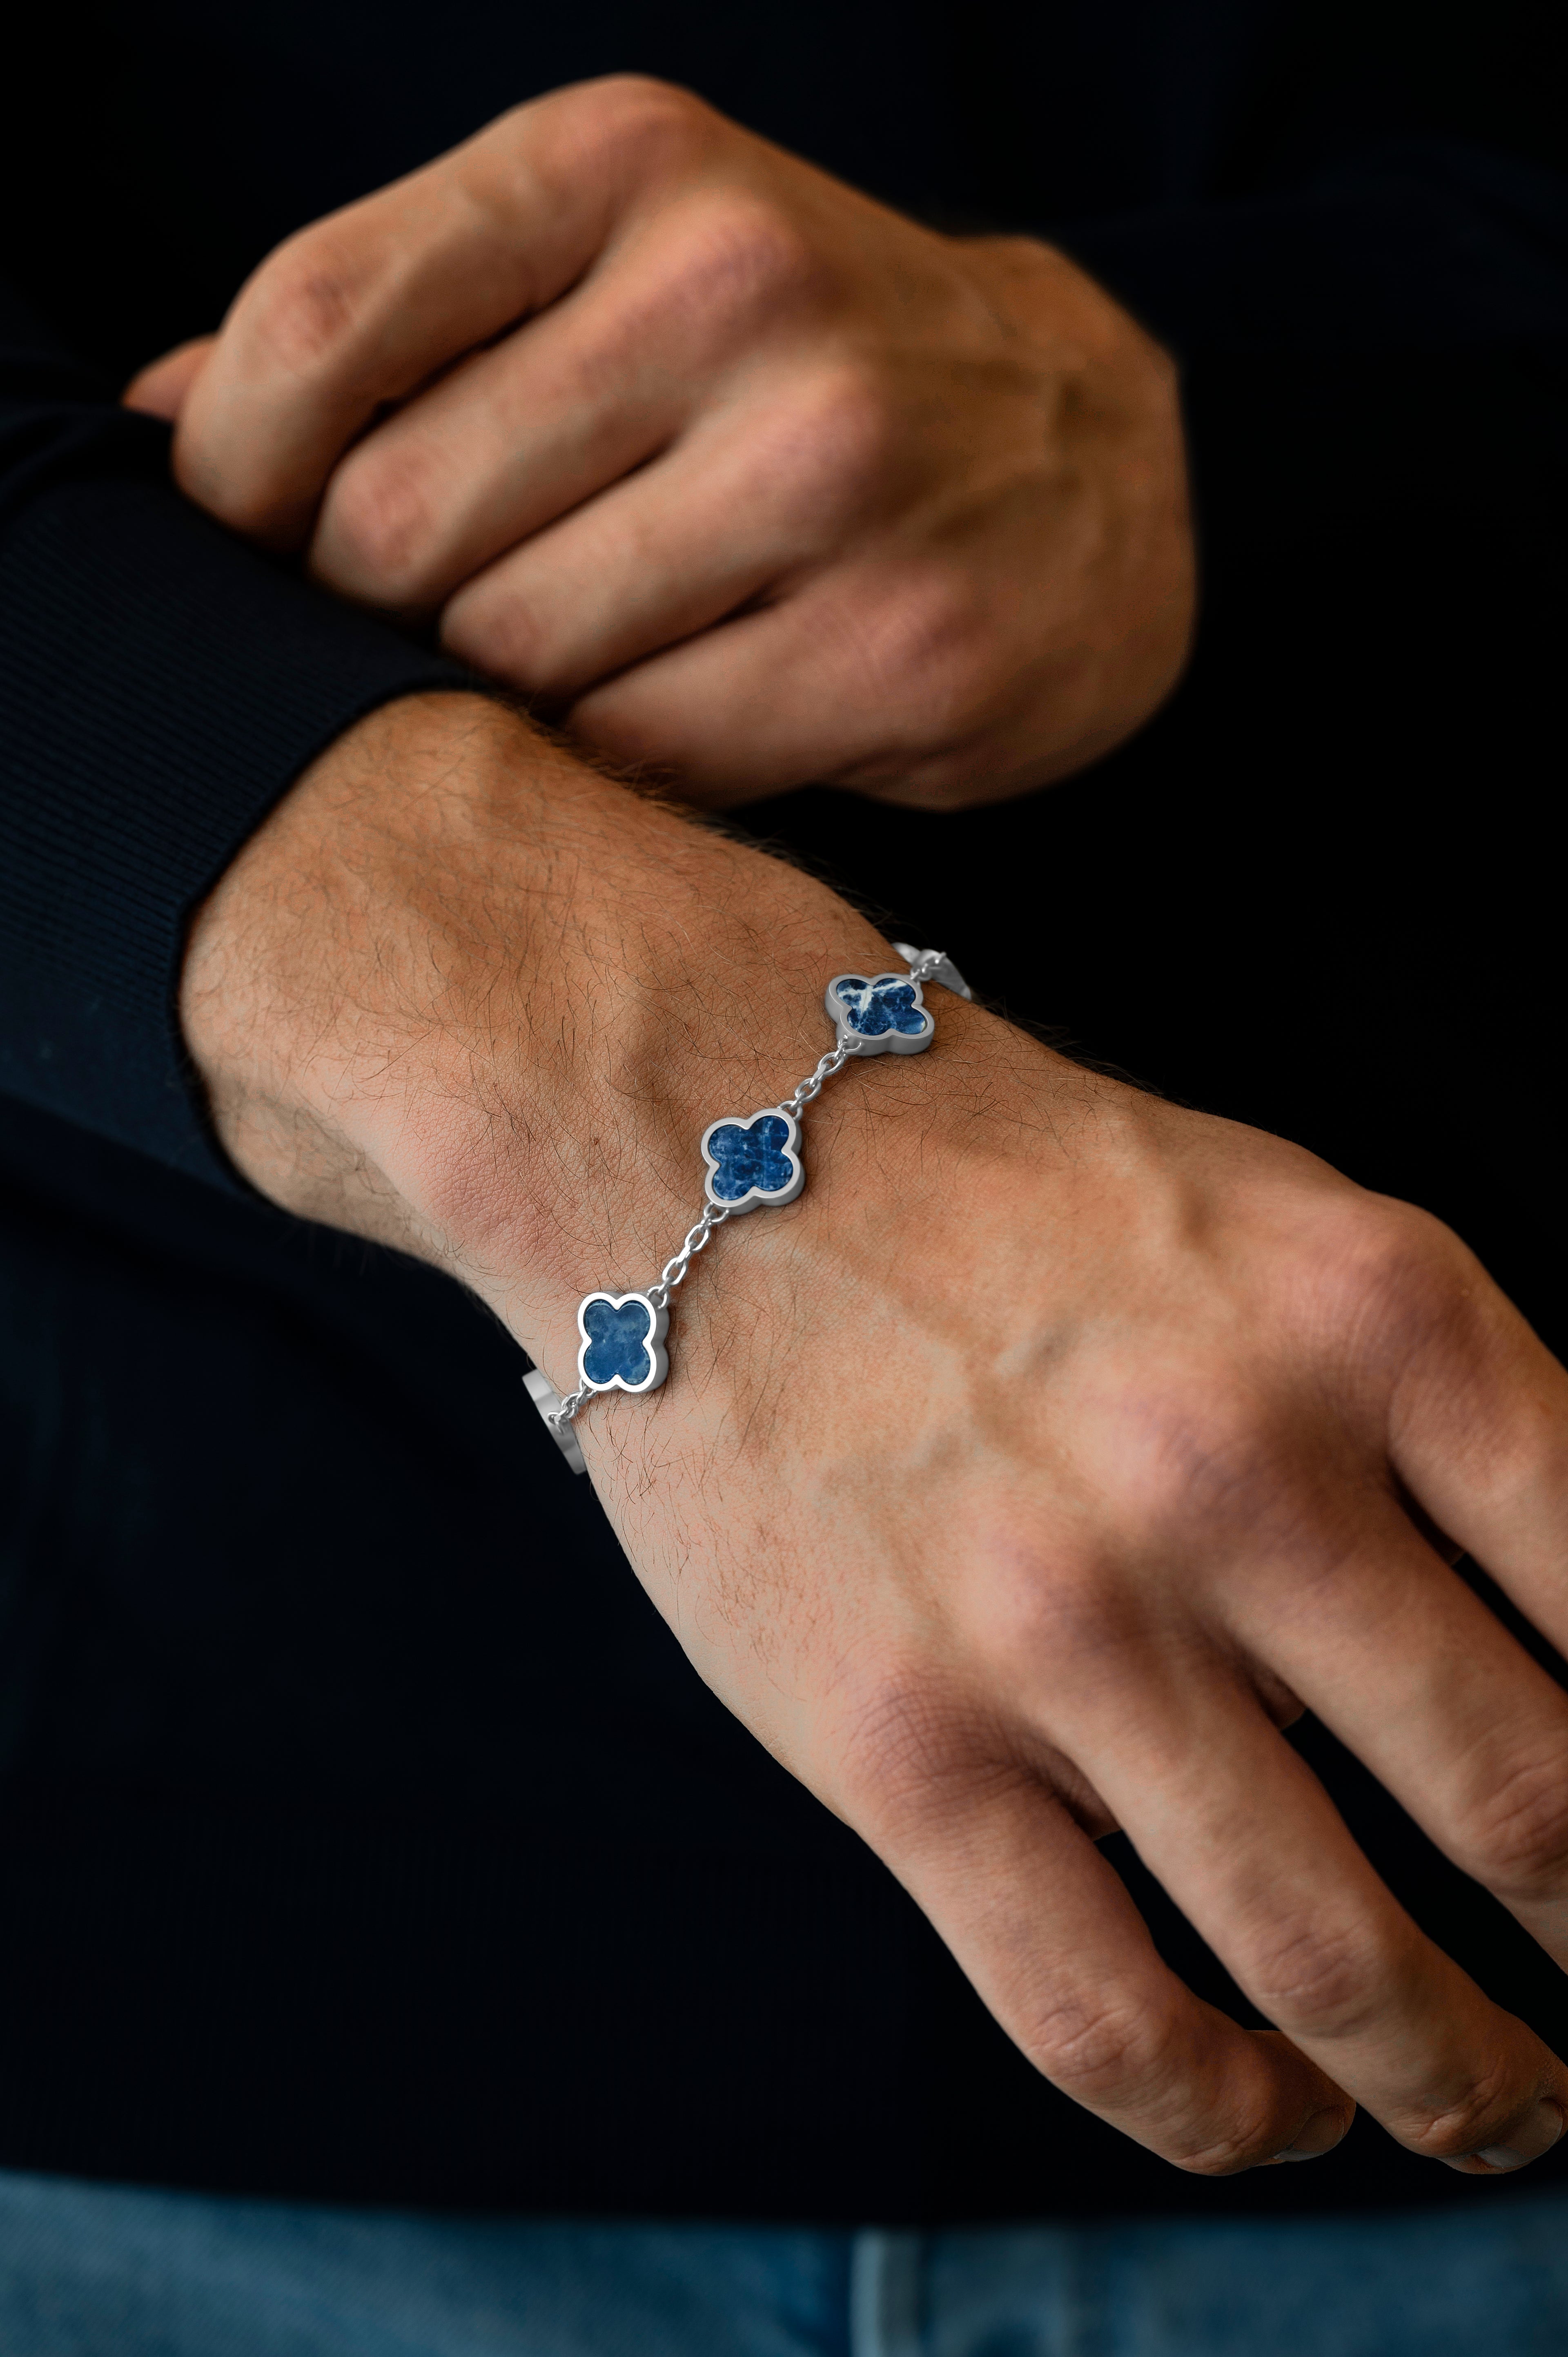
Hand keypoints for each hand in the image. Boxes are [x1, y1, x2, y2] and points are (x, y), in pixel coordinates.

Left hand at [128, 76, 1192, 810]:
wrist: (1095, 462)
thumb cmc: (806, 369)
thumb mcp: (612, 268)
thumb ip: (395, 325)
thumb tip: (149, 416)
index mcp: (633, 165)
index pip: (324, 322)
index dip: (231, 474)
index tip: (239, 545)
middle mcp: (737, 291)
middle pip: (399, 524)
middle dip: (370, 611)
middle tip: (422, 633)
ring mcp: (837, 473)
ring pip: (511, 659)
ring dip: (494, 699)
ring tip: (557, 672)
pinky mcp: (901, 644)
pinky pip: (637, 757)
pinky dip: (605, 767)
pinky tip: (648, 726)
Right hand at [183, 690, 1567, 2178]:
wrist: (716, 1147)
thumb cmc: (1022, 1196)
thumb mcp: (1298, 1234)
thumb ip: (1451, 1434)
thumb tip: (1562, 1668)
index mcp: (1380, 1320)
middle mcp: (1239, 1472)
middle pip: (1528, 1815)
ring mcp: (1064, 1623)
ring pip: (1336, 1961)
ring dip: (1455, 2079)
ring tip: (1488, 2107)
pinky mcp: (899, 1744)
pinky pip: (1108, 2017)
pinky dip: (1231, 2112)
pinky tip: (1276, 2106)